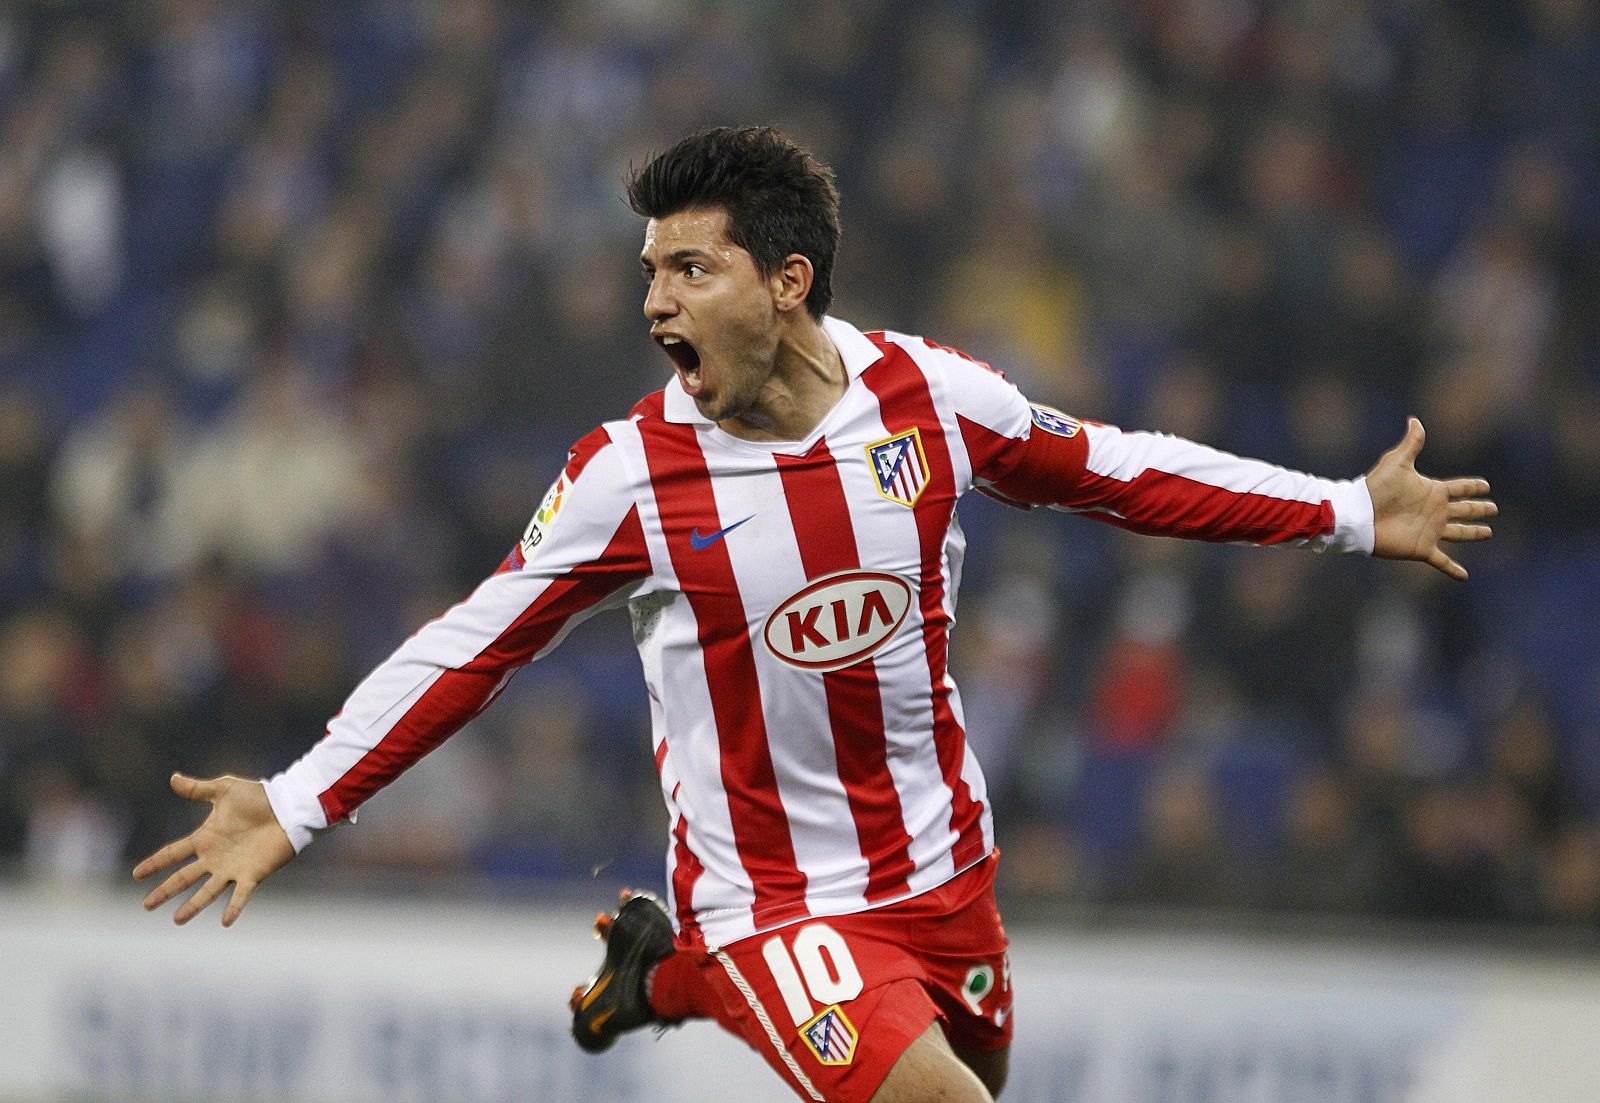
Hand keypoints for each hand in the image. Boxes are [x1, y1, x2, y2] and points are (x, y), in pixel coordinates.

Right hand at [133, 773, 294, 925]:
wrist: (288, 807)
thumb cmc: (259, 798)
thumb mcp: (225, 790)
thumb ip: (198, 789)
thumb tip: (173, 778)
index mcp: (206, 838)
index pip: (173, 853)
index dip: (155, 863)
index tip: (136, 874)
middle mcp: (215, 857)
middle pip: (184, 877)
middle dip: (165, 890)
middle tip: (146, 905)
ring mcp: (233, 868)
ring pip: (208, 891)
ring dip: (193, 905)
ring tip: (177, 920)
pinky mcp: (253, 874)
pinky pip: (241, 894)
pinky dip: (234, 907)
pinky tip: (225, 921)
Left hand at [1366, 417, 1496, 579]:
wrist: (1359, 514)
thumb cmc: (1375, 488)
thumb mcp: (1396, 463)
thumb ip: (1410, 444)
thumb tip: (1415, 419)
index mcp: (1432, 491)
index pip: (1459, 488)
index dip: (1473, 487)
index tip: (1486, 485)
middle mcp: (1435, 511)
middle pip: (1463, 509)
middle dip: (1479, 509)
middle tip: (1493, 509)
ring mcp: (1430, 530)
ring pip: (1459, 533)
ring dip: (1473, 533)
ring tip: (1487, 533)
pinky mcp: (1422, 548)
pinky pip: (1441, 561)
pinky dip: (1452, 569)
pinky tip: (1464, 577)